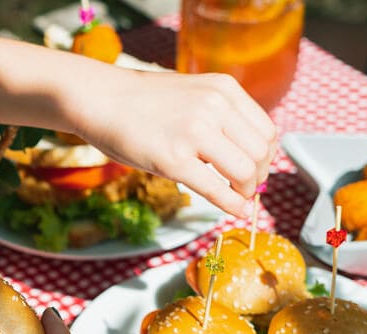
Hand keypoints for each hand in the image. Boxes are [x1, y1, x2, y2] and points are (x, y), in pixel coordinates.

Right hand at [77, 68, 276, 217]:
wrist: (100, 99)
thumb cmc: (140, 101)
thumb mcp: (192, 94)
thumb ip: (220, 116)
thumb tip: (246, 156)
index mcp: (223, 89)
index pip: (266, 131)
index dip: (265, 157)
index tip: (254, 170)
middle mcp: (214, 107)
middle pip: (261, 153)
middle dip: (258, 176)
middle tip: (245, 187)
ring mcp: (194, 133)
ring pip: (245, 171)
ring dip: (246, 190)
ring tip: (234, 195)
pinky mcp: (173, 159)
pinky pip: (216, 189)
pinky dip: (232, 205)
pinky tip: (235, 210)